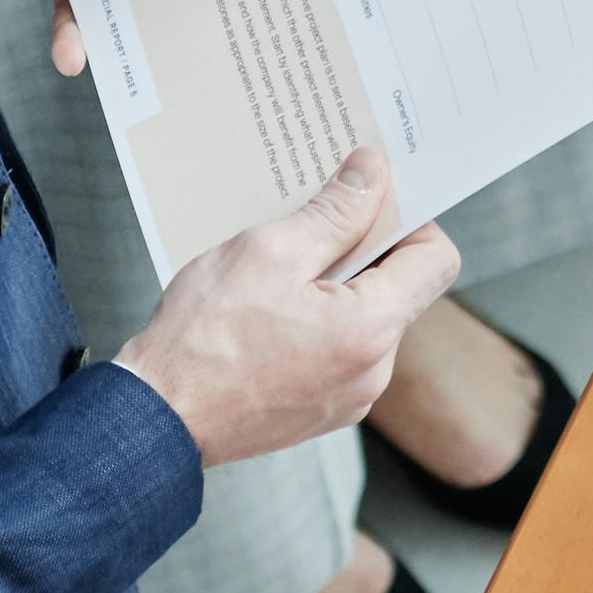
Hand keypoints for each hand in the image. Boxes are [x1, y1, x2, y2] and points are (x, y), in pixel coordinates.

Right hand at [110, 149, 460, 465]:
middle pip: (399, 289)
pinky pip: (336, 350)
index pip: (436, 259)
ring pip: (364, 320)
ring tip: (279, 268)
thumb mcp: (270, 251)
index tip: (369, 200)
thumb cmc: (204, 338)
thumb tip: (374, 171)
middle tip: (312, 223)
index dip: (410, 220)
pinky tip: (268, 308)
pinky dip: (315, 322)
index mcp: (372, 330)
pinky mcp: (318, 411)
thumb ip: (335, 211)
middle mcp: (373, 371)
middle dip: (363, 250)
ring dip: (333, 287)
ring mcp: (347, 397)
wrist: (155, 420)